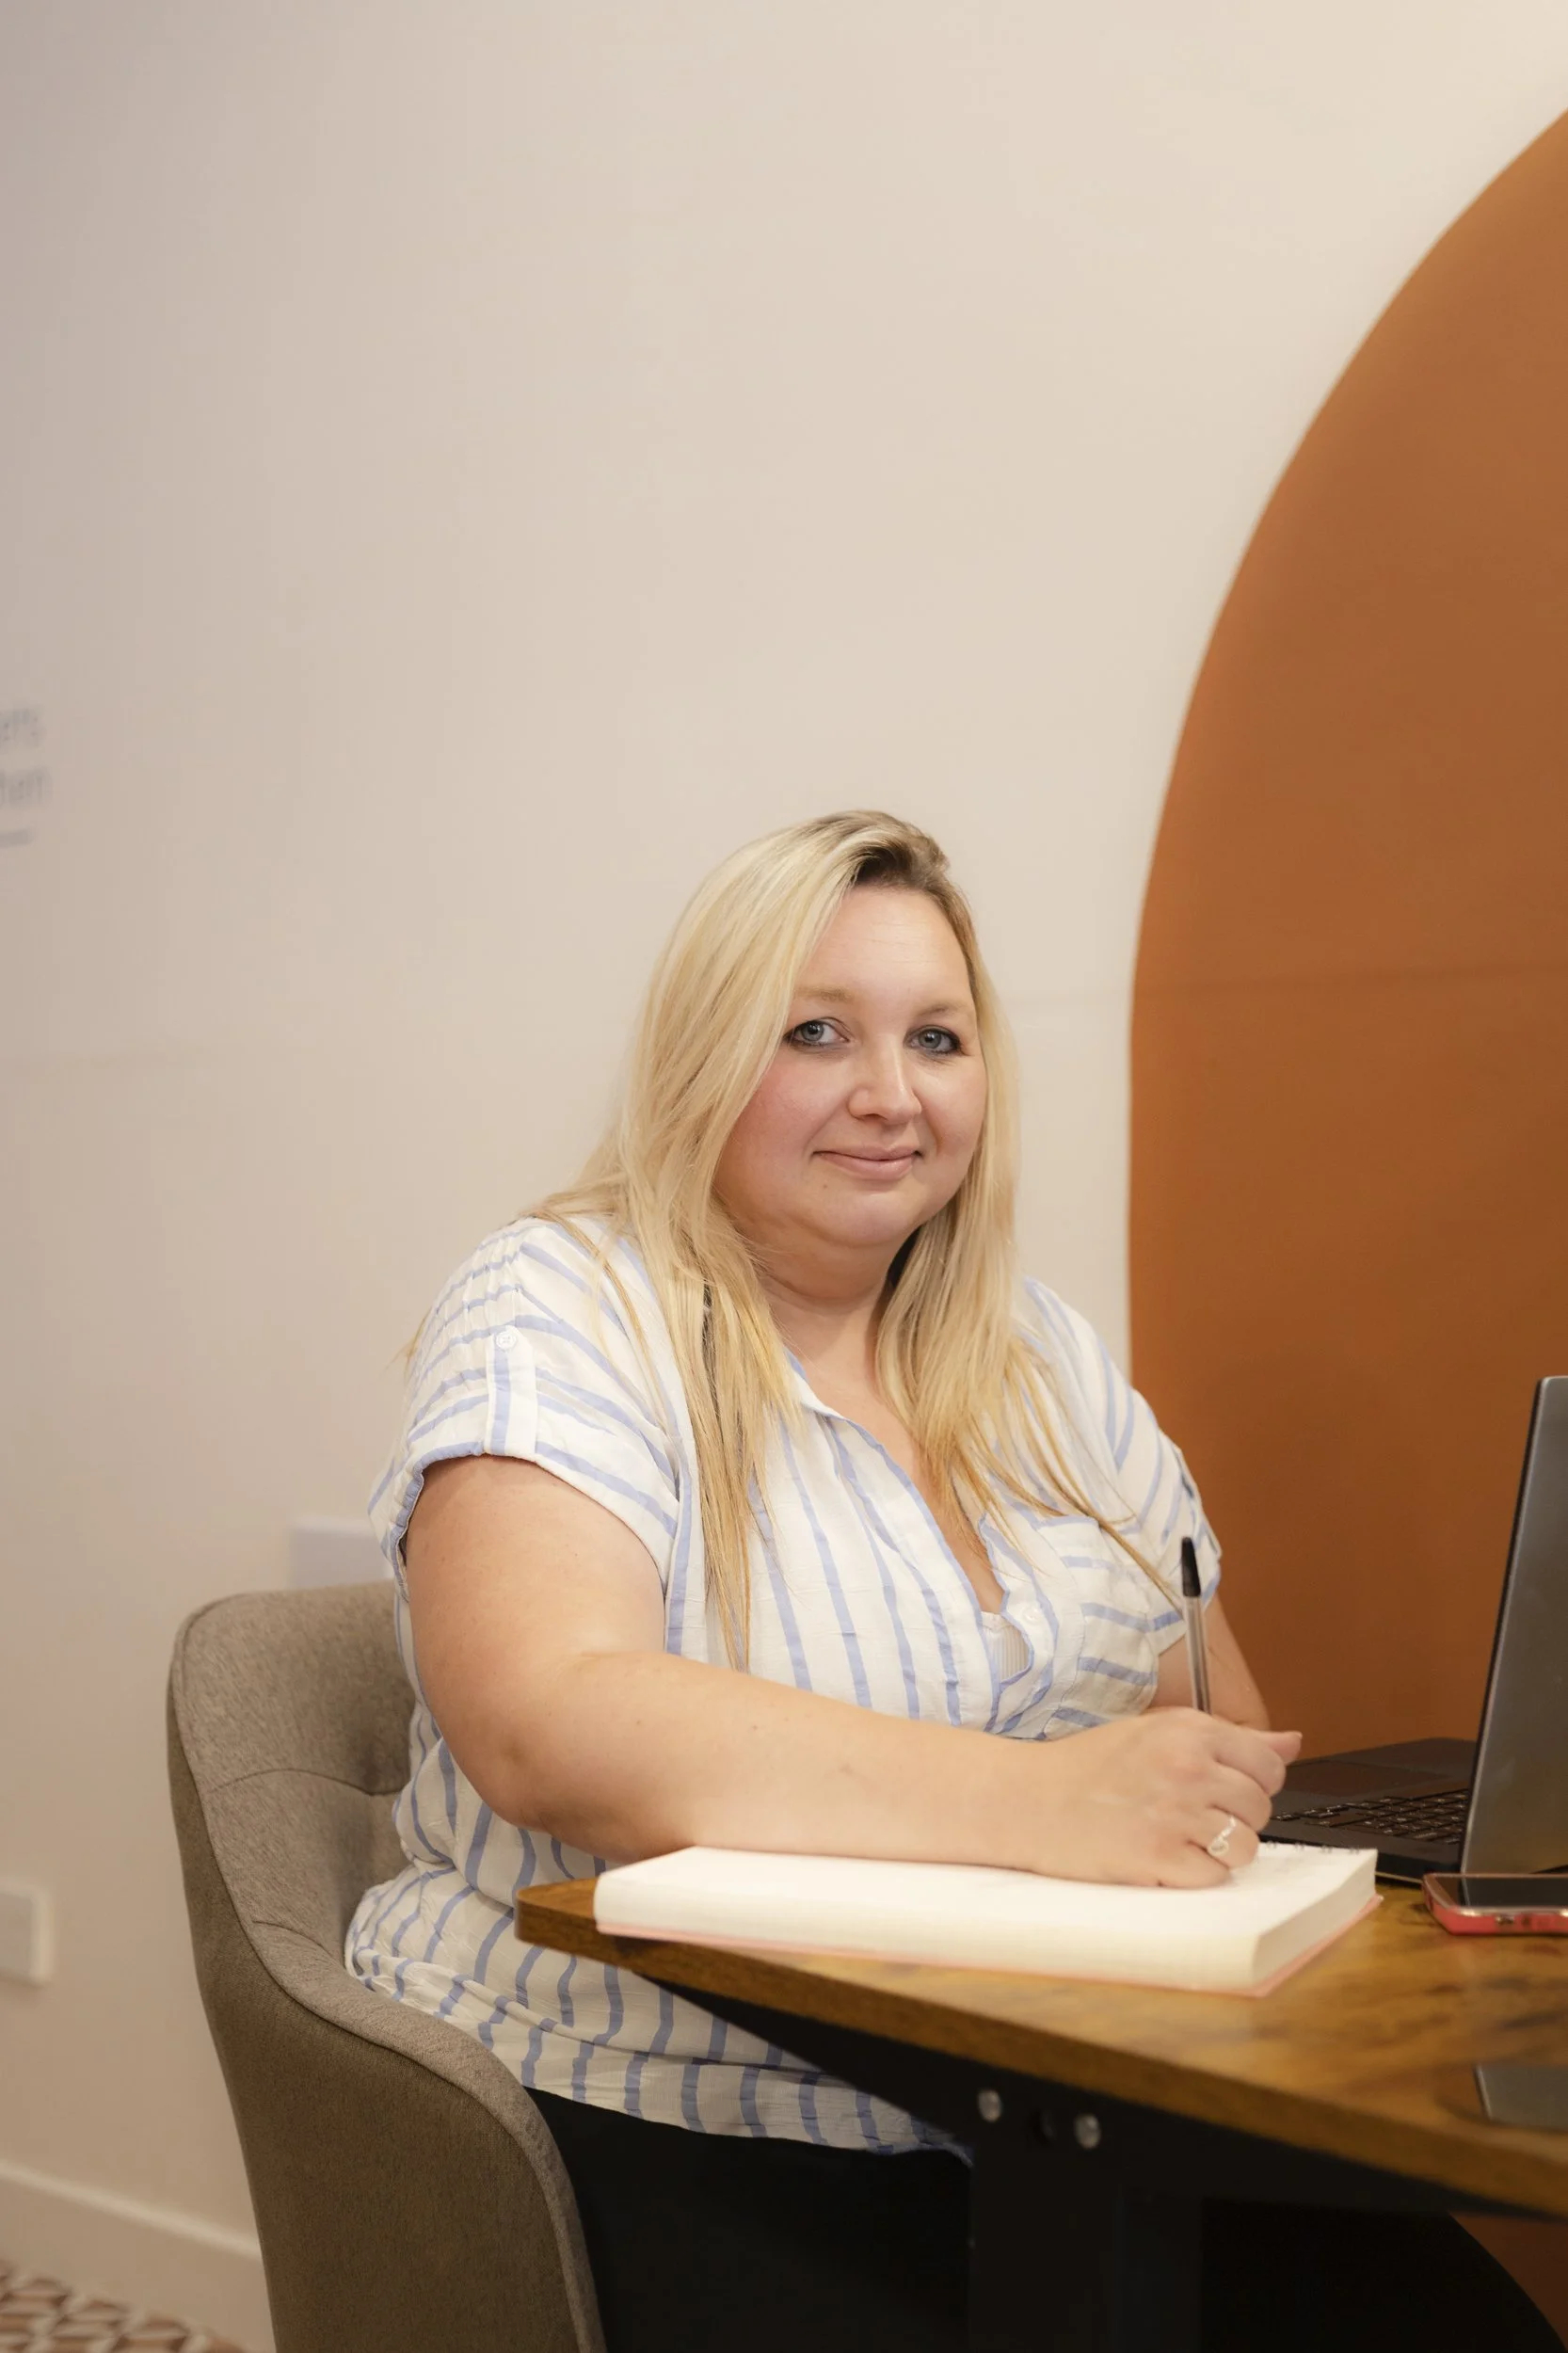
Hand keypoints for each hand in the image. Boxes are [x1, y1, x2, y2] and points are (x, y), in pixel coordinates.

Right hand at [1022, 1710, 1302, 1886]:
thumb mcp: (1157, 1732)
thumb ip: (1228, 1740)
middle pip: (1261, 1808)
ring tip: (1180, 1839)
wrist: (1029, 1799)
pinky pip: (1213, 1877)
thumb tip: (1291, 1742)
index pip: (1268, 1766)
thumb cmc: (1088, 1766)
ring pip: (1245, 1846)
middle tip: (1192, 1817)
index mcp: (1189, 1731)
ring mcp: (1174, 1813)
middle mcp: (1187, 1767)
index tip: (1225, 1791)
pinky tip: (1162, 1857)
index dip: (1252, 1785)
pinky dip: (1193, 1876)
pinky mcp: (1158, 1857)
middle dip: (1235, 1819)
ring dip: (1220, 1851)